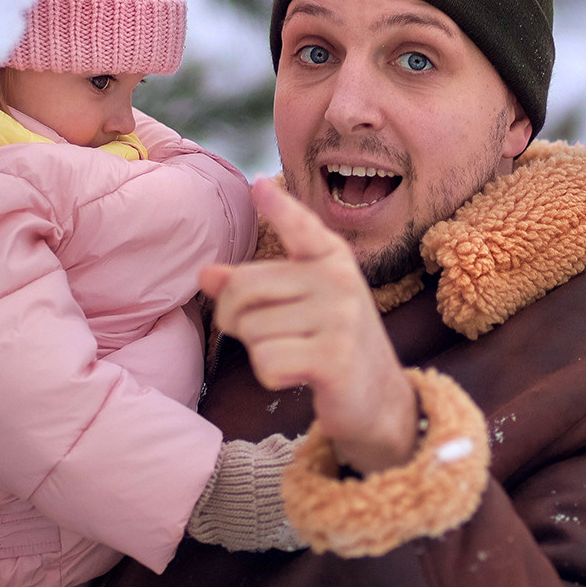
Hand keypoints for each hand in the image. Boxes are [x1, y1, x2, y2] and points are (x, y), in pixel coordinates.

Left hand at [200, 179, 417, 472]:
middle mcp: (340, 281)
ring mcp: (341, 317)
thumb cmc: (330, 345)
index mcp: (332, 260)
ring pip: (252, 331)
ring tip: (296, 355)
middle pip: (244, 289)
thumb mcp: (297, 307)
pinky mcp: (335, 357)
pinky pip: (267, 362)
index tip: (259, 185)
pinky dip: (273, 377)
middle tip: (263, 336)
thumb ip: (253, 287)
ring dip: (261, 353)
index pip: (301, 228)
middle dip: (236, 319)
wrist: (379, 401)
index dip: (280, 207)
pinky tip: (301, 376)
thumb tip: (205, 275)